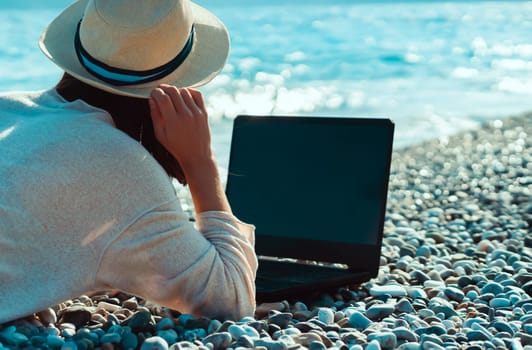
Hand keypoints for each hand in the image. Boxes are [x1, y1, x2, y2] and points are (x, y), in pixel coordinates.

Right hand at [149, 85, 230, 212]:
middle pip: (173, 91)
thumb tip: (151, 99)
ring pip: (184, 91)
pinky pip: (197, 94)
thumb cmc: (176, 147)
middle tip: (160, 92)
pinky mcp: (204, 113)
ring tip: (171, 97)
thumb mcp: (160, 134)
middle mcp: (186, 115)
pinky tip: (184, 96)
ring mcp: (197, 113)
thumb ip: (155, 115)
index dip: (155, 92)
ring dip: (175, 91)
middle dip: (164, 88)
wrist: (197, 156)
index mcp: (173, 122)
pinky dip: (189, 91)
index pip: (163, 98)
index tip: (152, 93)